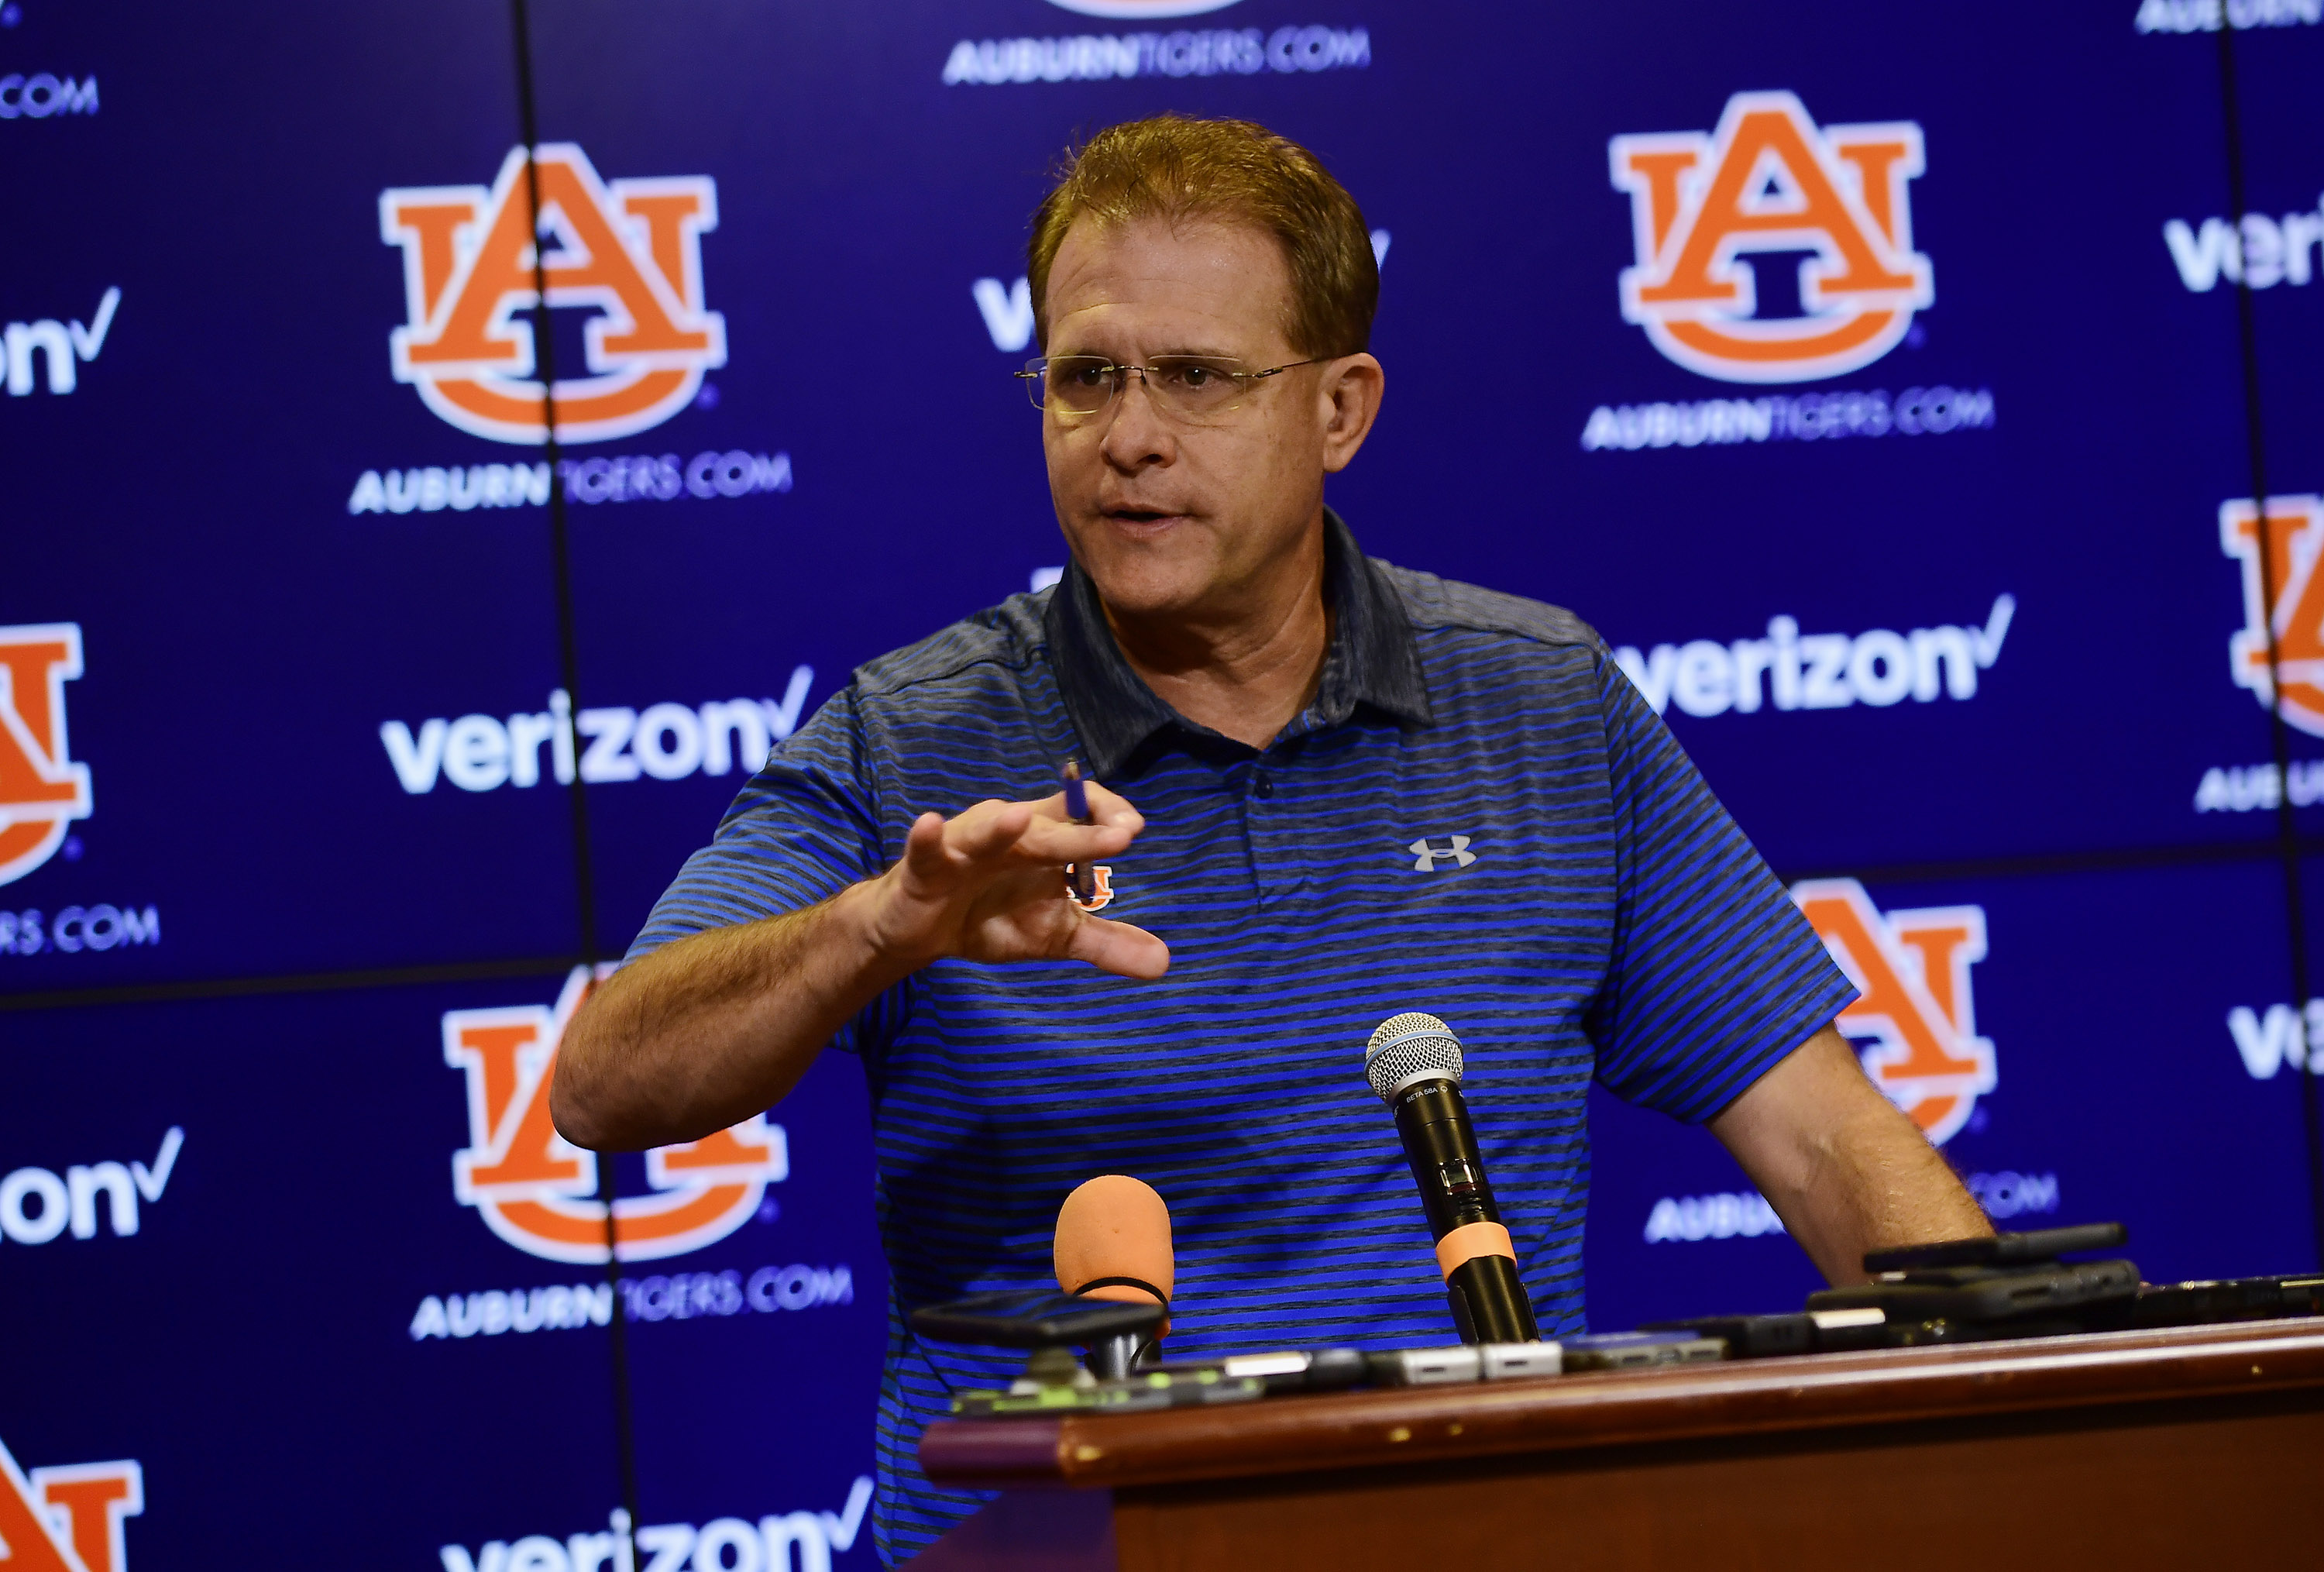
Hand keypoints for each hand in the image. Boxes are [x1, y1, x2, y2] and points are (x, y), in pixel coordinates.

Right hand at [863, 782, 1168, 979]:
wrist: (921, 934)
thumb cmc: (991, 918)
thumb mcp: (1055, 934)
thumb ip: (1106, 942)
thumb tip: (1163, 962)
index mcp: (1043, 840)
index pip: (1081, 808)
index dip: (1107, 812)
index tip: (1132, 830)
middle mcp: (1009, 834)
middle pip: (1049, 829)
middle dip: (1082, 834)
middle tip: (1122, 836)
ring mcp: (965, 848)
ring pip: (988, 833)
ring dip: (1001, 828)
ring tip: (1019, 821)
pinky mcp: (925, 869)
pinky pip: (927, 851)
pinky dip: (927, 838)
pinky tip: (929, 824)